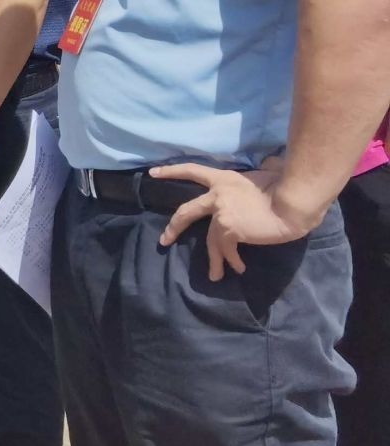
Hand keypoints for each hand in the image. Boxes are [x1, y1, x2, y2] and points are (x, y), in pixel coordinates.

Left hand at [152, 162, 320, 280]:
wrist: (293, 201)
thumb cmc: (286, 188)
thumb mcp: (265, 177)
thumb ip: (256, 179)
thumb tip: (268, 169)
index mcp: (224, 179)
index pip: (192, 170)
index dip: (172, 171)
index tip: (153, 173)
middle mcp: (217, 194)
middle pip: (186, 211)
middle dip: (174, 227)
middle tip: (164, 239)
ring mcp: (220, 212)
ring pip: (209, 239)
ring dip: (214, 260)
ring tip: (214, 275)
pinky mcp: (228, 229)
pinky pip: (226, 249)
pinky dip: (231, 260)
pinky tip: (238, 268)